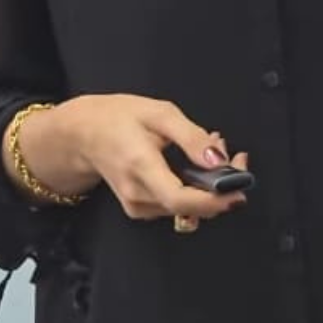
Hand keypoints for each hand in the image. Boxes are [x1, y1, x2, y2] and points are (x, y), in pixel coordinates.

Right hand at [67, 94, 248, 226]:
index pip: (179, 198)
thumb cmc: (119, 118)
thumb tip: (219, 160)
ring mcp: (137, 207)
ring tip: (211, 150)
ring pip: (186, 207)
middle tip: (235, 155)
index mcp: (140, 166)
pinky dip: (194, 188)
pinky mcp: (140, 210)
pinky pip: (176, 205)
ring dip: (209, 185)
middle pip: (189, 206)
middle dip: (221, 185)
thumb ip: (191, 137)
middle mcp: (137, 195)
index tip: (239, 190)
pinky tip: (196, 164)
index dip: (213, 200)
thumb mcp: (159, 113)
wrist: (83, 134)